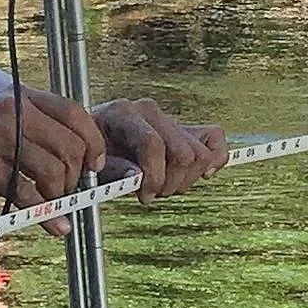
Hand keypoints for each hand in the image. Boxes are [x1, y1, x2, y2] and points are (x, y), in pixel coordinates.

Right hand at [0, 85, 110, 234]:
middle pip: (70, 146)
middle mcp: (11, 109)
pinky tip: (53, 225)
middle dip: (74, 178)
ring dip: (57, 197)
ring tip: (49, 206)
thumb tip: (72, 164)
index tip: (94, 167)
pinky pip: (26, 193)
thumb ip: (30, 135)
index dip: (93, 143)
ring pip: (52, 171)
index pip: (76, 113)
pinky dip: (45, 214)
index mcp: (18, 97)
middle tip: (64, 195)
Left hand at [93, 99, 228, 201]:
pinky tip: (200, 174)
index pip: (153, 144)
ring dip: (186, 179)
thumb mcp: (92, 163)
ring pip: (200, 153)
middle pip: (183, 153)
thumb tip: (138, 178)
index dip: (153, 176)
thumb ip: (114, 170)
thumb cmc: (92, 153)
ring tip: (165, 185)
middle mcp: (150, 111)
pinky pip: (215, 137)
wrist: (93, 140)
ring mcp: (169, 118)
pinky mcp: (184, 128)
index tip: (144, 197)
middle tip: (153, 193)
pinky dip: (214, 158)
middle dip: (170, 182)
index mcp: (123, 113)